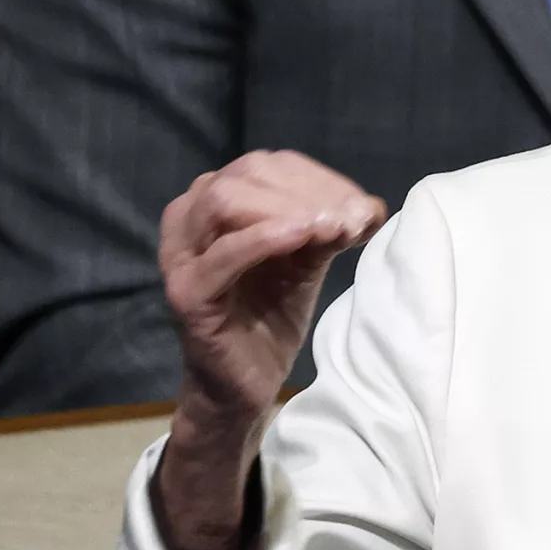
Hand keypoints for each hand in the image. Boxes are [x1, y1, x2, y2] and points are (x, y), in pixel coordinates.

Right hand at [155, 151, 385, 549]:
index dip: (320, 179)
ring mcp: (181, 254)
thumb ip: (327, 229)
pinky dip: (266, 238)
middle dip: (310, 193)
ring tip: (336, 227)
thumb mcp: (305, 262)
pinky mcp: (187, 292)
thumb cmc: (271, 316)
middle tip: (355, 219)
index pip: (267, 165)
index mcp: (214, 202)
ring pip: (226, 201)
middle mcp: (189, 219)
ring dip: (290, 209)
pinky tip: (306, 236)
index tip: (364, 207)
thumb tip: (369, 207)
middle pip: (246, 175)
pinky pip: (223, 253)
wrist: (246, 384)